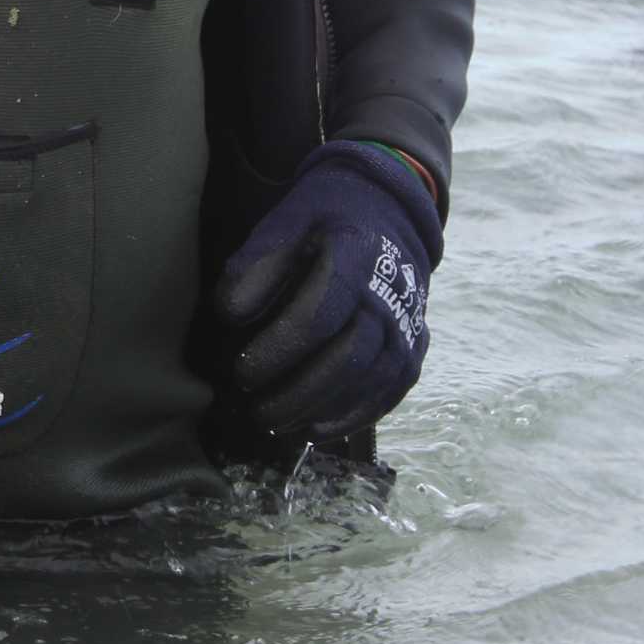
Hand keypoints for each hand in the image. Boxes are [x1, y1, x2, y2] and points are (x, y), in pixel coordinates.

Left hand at [211, 141, 440, 442]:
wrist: (385, 214)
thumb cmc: (324, 220)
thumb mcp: (285, 223)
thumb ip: (256, 267)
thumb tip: (230, 315)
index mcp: (358, 257)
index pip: (318, 316)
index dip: (278, 349)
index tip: (241, 370)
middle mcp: (392, 298)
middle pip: (346, 360)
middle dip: (296, 393)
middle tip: (253, 409)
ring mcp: (408, 328)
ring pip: (368, 384)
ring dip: (320, 411)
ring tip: (276, 424)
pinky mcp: (413, 352)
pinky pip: (387, 395)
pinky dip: (351, 418)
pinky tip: (315, 429)